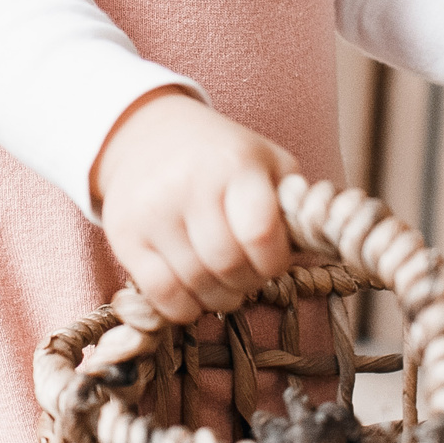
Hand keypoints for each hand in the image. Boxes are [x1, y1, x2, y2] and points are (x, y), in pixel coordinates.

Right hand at [91, 90, 297, 323]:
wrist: (145, 135)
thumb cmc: (220, 157)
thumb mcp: (266, 161)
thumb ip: (296, 203)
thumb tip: (319, 247)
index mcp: (234, 166)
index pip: (261, 235)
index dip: (274, 263)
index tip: (273, 259)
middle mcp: (189, 186)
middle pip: (228, 267)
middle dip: (247, 283)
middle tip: (248, 275)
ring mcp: (152, 212)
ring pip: (196, 286)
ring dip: (219, 297)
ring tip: (224, 283)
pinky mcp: (124, 235)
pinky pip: (160, 295)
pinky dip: (184, 307)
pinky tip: (193, 292)